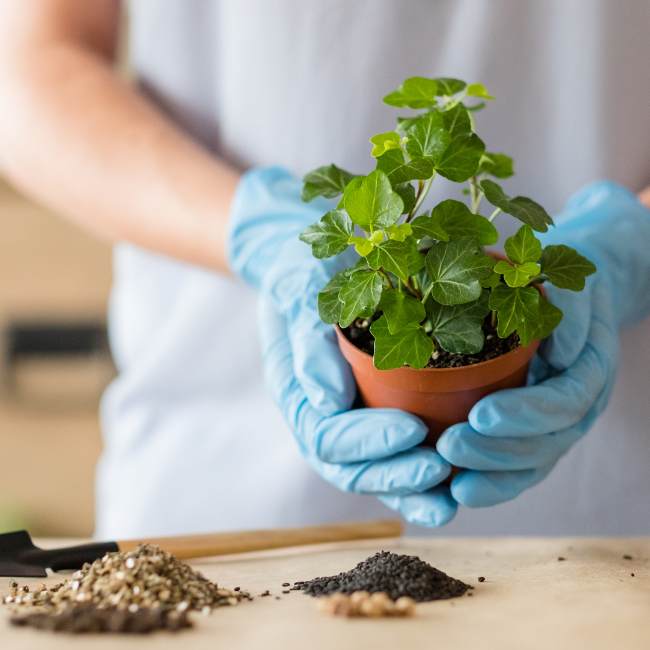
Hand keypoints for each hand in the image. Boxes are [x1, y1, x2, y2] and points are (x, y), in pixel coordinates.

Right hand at [229, 167, 455, 524]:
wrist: (311, 267)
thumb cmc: (304, 274)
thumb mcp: (299, 292)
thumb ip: (309, 341)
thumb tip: (329, 401)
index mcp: (298, 393)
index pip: (326, 435)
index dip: (368, 441)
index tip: (413, 428)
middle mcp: (321, 417)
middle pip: (350, 469)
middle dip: (395, 473)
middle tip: (441, 467)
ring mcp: (348, 421)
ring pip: (375, 473)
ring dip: (412, 489)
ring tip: (452, 494)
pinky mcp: (374, 417)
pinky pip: (396, 457)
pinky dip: (422, 479)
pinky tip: (456, 484)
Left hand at [436, 181, 649, 506]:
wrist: (579, 298)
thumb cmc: (564, 287)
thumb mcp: (569, 284)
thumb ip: (569, 312)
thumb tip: (563, 350)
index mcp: (589, 370)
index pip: (562, 401)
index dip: (524, 414)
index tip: (479, 416)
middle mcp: (578, 404)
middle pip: (546, 442)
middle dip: (498, 451)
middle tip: (449, 447)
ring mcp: (558, 423)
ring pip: (533, 462)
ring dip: (492, 475)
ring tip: (451, 482)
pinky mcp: (536, 431)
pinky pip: (520, 464)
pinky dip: (493, 480)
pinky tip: (459, 490)